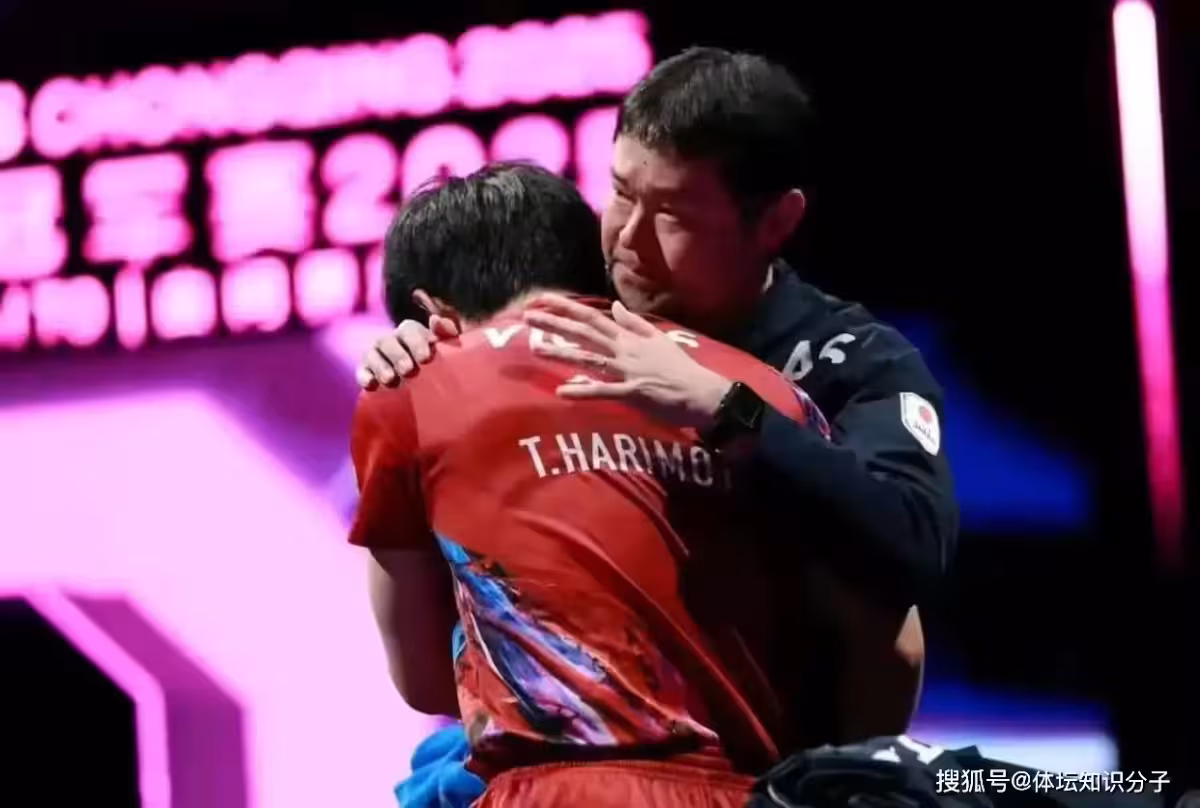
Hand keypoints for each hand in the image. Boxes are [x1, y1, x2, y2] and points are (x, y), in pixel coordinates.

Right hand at [355, 315, 460, 388]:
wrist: (432, 391)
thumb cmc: (444, 366)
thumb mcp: (452, 350)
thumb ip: (448, 333)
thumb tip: (436, 320)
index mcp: (413, 334)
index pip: (409, 329)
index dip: (416, 341)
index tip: (425, 358)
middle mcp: (393, 342)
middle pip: (389, 341)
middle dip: (398, 355)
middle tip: (409, 371)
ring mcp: (378, 356)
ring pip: (372, 354)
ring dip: (380, 366)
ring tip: (390, 380)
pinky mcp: (368, 373)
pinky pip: (362, 371)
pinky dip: (364, 376)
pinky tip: (370, 385)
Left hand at [522, 294, 732, 428]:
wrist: (702, 392)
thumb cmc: (680, 369)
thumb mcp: (658, 339)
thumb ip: (634, 323)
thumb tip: (616, 307)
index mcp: (629, 338)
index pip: (592, 317)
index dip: (566, 308)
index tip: (543, 300)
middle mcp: (624, 350)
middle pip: (585, 333)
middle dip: (555, 324)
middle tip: (528, 317)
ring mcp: (627, 371)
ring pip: (589, 359)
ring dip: (563, 353)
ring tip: (537, 349)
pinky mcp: (633, 393)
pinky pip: (604, 392)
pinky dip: (583, 391)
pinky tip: (562, 391)